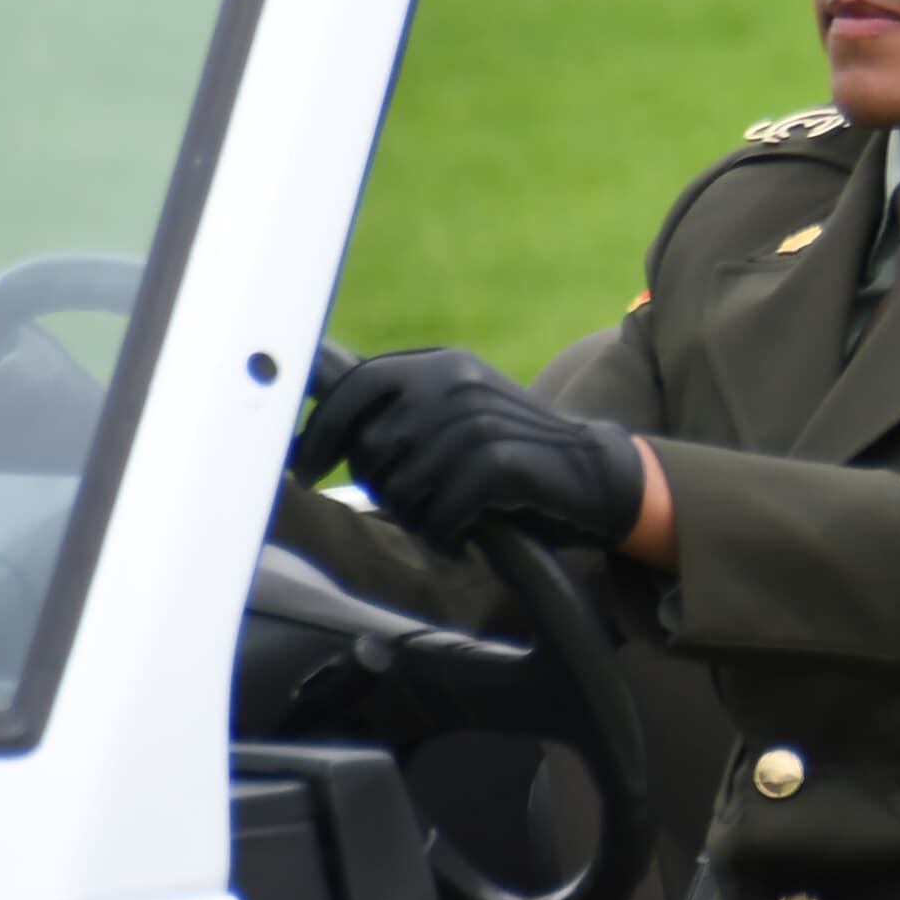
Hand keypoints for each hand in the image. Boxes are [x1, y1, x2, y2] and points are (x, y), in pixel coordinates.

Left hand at [293, 348, 648, 550]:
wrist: (594, 474)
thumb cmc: (509, 455)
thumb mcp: (455, 414)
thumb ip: (396, 413)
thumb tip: (306, 438)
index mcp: (441, 364)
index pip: (356, 386)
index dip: (320, 430)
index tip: (305, 468)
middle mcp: (458, 383)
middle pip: (371, 448)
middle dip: (384, 486)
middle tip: (421, 500)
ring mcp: (480, 421)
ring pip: (402, 488)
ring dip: (419, 515)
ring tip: (449, 514)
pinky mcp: (500, 464)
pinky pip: (438, 514)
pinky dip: (447, 534)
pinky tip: (467, 531)